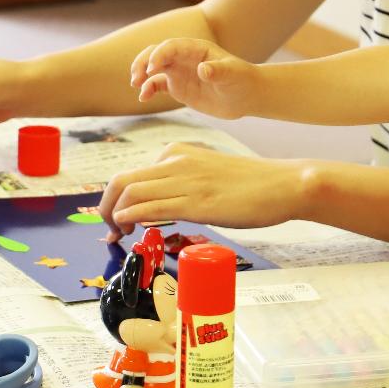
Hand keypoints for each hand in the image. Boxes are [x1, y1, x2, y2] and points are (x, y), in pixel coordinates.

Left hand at [100, 143, 306, 238]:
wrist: (283, 184)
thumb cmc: (252, 184)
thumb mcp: (208, 174)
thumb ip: (184, 183)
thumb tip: (162, 204)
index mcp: (178, 153)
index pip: (133, 173)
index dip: (115, 198)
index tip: (117, 220)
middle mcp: (176, 162)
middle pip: (122, 179)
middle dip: (105, 206)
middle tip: (109, 229)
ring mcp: (185, 181)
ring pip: (130, 192)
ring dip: (114, 216)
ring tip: (119, 234)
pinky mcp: (196, 202)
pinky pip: (151, 207)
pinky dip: (131, 218)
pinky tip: (130, 229)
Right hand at [129, 38, 256, 118]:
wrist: (246, 95)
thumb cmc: (242, 80)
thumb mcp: (233, 75)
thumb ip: (218, 71)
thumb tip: (203, 69)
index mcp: (196, 49)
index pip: (171, 47)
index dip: (159, 55)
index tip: (152, 69)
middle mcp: (184, 58)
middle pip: (157, 53)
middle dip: (144, 62)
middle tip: (137, 77)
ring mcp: (179, 72)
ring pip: (153, 68)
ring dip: (141, 73)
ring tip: (136, 85)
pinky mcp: (178, 87)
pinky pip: (157, 85)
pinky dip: (148, 88)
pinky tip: (143, 97)